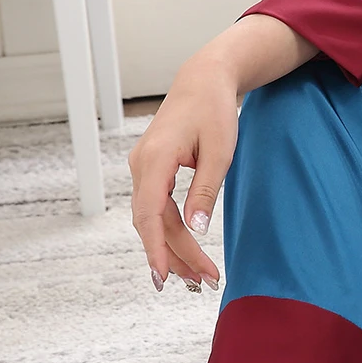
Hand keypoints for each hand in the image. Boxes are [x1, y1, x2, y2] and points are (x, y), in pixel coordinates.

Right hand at [128, 54, 237, 292]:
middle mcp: (141, 166)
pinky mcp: (151, 170)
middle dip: (175, 255)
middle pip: (153, 222)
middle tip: (202, 281)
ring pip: (153, 218)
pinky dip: (169, 229)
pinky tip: (182, 250)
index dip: (155, 248)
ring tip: (197, 274)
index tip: (163, 277)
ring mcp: (143, 168)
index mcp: (155, 160)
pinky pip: (156, 207)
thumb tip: (197, 228)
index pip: (149, 214)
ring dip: (173, 247)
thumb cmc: (214, 110)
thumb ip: (206, 189)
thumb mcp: (220, 150)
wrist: (203, 81)